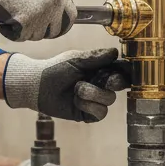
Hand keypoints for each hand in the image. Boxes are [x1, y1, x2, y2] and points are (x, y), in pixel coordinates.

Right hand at [0, 0, 75, 41]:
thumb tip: (47, 14)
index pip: (71, 15)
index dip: (61, 24)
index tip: (52, 28)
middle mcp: (54, 2)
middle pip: (57, 30)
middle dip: (43, 32)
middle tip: (28, 28)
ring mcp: (41, 13)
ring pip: (37, 35)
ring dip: (23, 31)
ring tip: (10, 17)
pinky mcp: (25, 22)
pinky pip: (20, 37)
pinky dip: (10, 33)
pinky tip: (3, 21)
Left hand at [3, 49, 129, 122]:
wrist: (37, 85)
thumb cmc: (55, 69)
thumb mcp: (76, 59)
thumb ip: (96, 57)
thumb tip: (115, 52)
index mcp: (99, 68)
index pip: (120, 70)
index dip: (126, 71)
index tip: (126, 70)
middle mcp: (100, 84)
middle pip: (120, 85)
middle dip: (113, 82)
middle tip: (106, 80)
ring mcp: (95, 100)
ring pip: (109, 99)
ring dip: (93, 93)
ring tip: (77, 89)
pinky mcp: (88, 113)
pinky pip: (100, 112)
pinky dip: (88, 105)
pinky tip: (76, 100)